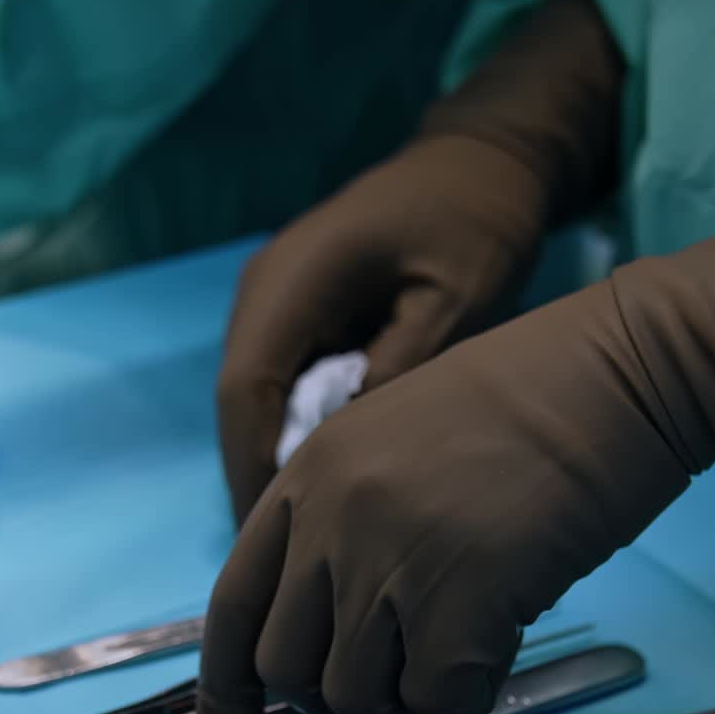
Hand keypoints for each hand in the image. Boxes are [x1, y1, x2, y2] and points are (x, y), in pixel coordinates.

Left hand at [196, 218, 714, 713]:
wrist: (619, 371)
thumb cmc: (522, 408)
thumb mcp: (392, 447)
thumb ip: (340, 528)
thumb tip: (334, 638)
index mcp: (303, 480)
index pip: (231, 610)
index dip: (223, 698)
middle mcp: (328, 520)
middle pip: (285, 669)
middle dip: (333, 695)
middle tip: (398, 670)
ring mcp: (388, 558)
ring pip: (356, 696)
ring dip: (407, 692)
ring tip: (463, 632)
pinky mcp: (460, 596)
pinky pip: (439, 700)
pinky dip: (470, 689)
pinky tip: (504, 633)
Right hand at [216, 135, 548, 523]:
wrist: (477, 162)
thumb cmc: (475, 223)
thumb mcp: (454, 301)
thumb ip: (398, 371)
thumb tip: (345, 454)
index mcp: (294, 279)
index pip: (246, 391)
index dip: (253, 468)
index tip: (276, 538)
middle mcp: (264, 290)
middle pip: (237, 401)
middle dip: (255, 476)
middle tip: (289, 551)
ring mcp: (271, 298)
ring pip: (249, 397)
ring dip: (268, 458)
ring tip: (302, 529)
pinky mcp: (291, 310)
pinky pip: (273, 382)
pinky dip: (288, 431)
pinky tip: (317, 477)